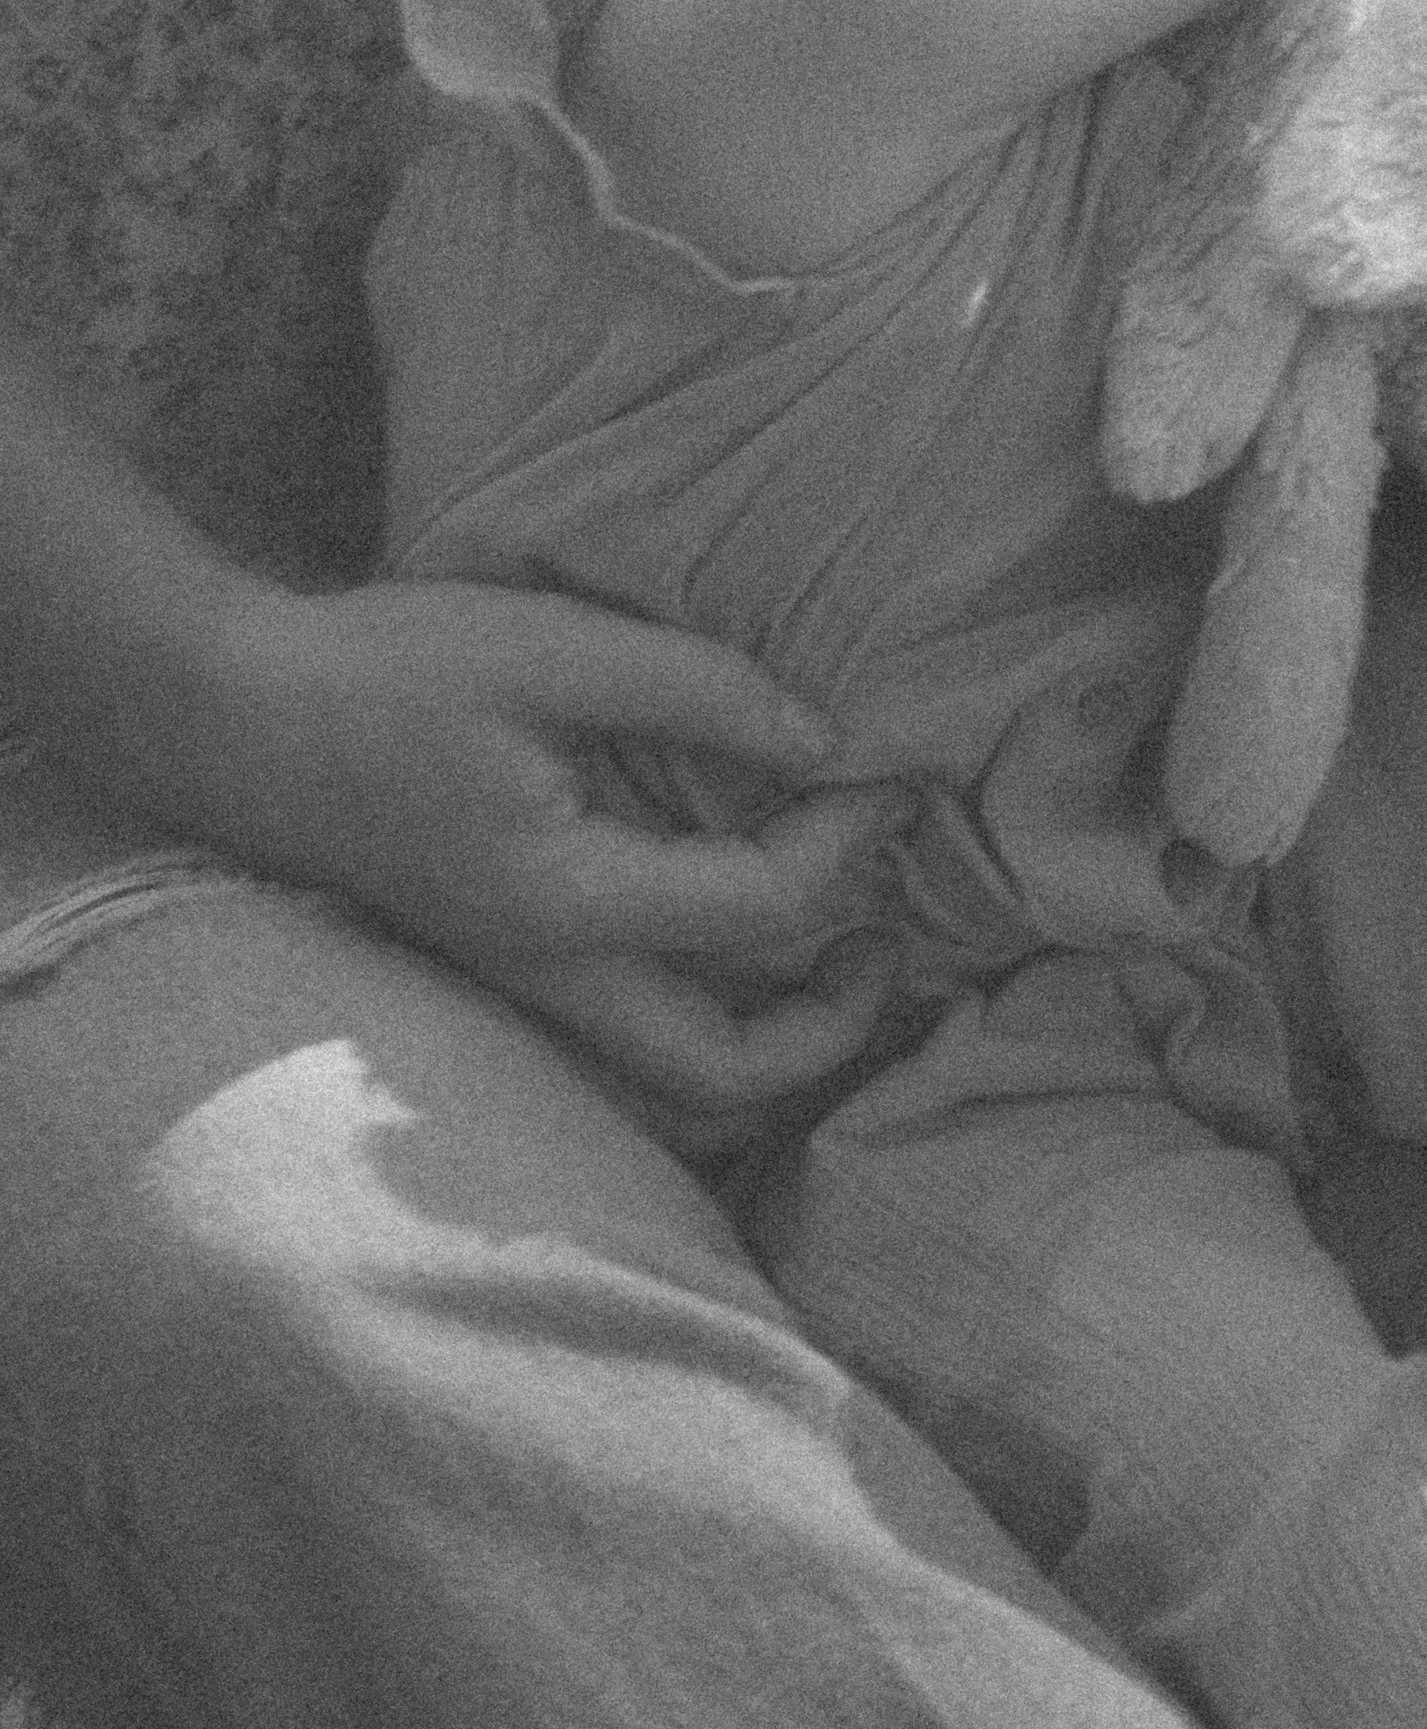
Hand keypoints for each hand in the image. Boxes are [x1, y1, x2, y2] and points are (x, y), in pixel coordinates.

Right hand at [173, 575, 909, 1115]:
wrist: (234, 716)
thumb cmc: (387, 671)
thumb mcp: (553, 646)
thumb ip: (700, 689)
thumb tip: (824, 741)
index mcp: (566, 903)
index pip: (762, 907)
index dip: (849, 839)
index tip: (890, 770)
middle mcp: (550, 978)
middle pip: (725, 1078)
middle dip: (834, 1024)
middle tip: (890, 933)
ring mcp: (522, 987)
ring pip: (677, 1082)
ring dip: (776, 1042)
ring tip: (837, 951)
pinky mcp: (507, 964)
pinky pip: (634, 1038)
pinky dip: (713, 1016)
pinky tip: (742, 933)